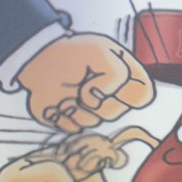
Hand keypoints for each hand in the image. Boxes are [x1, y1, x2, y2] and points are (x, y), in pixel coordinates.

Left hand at [17, 34, 154, 131]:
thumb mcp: (100, 52)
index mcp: (127, 76)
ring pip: (95, 123)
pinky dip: (63, 116)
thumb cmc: (71, 53)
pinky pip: (75, 129)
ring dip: (77, 107)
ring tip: (68, 91)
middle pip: (117, 112)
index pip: (143, 95)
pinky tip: (58, 103)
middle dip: (95, 100)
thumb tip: (100, 100)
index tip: (104, 79)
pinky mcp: (75, 122)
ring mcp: (95, 111)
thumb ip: (116, 75)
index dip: (127, 92)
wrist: (38, 62)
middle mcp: (114, 96)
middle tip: (81, 84)